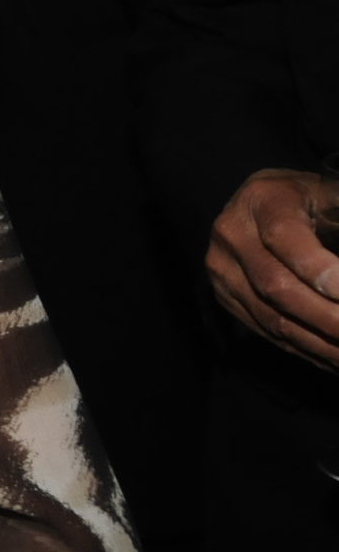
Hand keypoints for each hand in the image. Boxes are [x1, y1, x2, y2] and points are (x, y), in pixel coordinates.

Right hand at [208, 168, 338, 369]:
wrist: (255, 206)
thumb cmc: (306, 199)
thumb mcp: (328, 192)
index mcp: (262, 200)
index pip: (284, 236)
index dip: (318, 268)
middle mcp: (232, 235)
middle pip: (276, 286)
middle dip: (327, 317)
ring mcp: (223, 270)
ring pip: (272, 317)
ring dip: (321, 344)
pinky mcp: (226, 297)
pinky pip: (267, 331)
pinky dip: (307, 350)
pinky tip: (335, 359)